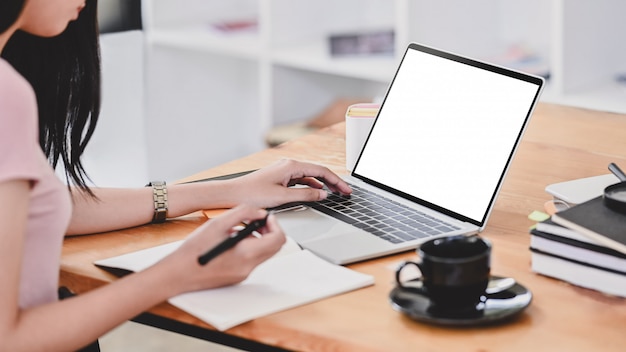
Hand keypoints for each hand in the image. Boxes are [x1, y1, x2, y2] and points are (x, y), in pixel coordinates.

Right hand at [158, 205, 285, 293]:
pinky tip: (231, 242)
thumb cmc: (194, 251)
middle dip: (269, 231)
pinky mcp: (238, 277)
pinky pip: (252, 260)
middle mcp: (249, 266)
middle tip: (256, 221)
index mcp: (246, 253)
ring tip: (238, 230)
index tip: (266, 217)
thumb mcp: (218, 223)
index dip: (275, 224)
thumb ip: (243, 213)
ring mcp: (244, 274)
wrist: (179, 274)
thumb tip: (259, 212)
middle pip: (274, 248)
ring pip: (264, 254)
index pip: (278, 239)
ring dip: (258, 239)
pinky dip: (249, 248)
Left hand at [231, 159, 351, 207]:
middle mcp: (289, 164)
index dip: (337, 181)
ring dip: (323, 184)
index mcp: (291, 166)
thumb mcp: (282, 198)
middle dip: (333, 181)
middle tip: (346, 192)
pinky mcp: (280, 177)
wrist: (232, 194)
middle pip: (318, 172)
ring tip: (335, 193)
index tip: (346, 190)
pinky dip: (312, 185)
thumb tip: (323, 195)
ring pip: (310, 176)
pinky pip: (301, 179)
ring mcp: (284, 170)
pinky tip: (317, 192)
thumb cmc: (252, 194)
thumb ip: (305, 196)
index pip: (321, 171)